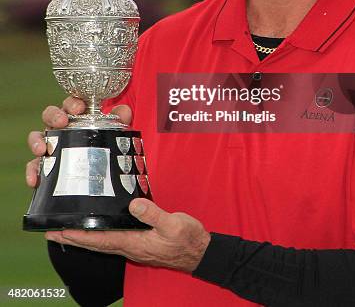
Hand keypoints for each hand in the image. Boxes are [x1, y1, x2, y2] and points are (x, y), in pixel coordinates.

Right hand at [26, 97, 131, 187]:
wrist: (98, 175)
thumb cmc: (101, 145)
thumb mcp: (112, 133)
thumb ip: (119, 121)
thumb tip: (124, 111)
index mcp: (76, 117)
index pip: (70, 104)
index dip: (72, 102)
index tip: (79, 108)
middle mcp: (60, 129)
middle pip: (50, 115)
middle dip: (54, 116)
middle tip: (62, 122)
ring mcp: (51, 146)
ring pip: (37, 138)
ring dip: (37, 141)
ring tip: (42, 150)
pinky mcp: (45, 166)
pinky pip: (34, 167)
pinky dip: (32, 172)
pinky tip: (35, 180)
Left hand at [46, 199, 210, 272]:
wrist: (200, 253)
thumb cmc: (187, 239)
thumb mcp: (174, 224)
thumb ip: (154, 214)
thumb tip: (134, 204)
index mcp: (134, 243)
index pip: (99, 240)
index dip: (77, 236)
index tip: (58, 232)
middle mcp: (129, 246)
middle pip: (94, 243)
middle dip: (72, 238)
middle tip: (51, 232)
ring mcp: (133, 246)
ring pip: (101, 242)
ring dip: (82, 237)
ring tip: (66, 230)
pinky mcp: (139, 242)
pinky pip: (111, 239)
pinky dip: (98, 235)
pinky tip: (96, 228)